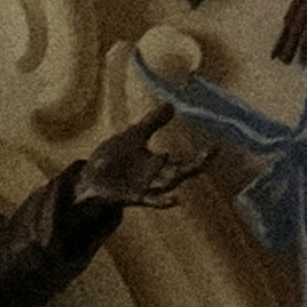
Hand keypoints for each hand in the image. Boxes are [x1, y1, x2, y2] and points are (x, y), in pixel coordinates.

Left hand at [84, 107, 209, 207]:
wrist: (88, 177)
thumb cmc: (112, 159)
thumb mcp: (133, 136)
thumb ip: (153, 122)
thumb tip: (171, 105)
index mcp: (158, 164)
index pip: (185, 160)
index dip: (202, 156)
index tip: (217, 146)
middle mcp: (155, 177)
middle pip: (182, 172)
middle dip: (197, 164)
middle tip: (211, 153)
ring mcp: (145, 187)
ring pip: (168, 184)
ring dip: (178, 176)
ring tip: (188, 166)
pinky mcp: (132, 197)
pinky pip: (152, 201)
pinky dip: (165, 202)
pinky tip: (177, 200)